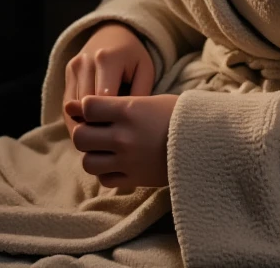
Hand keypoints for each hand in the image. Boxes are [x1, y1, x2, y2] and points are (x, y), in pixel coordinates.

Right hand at [62, 21, 155, 142]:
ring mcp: (73, 67)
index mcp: (107, 59)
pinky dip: (75, 120)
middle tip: (107, 150)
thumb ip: (139, 95)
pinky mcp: (66, 74)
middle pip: (84, 106)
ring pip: (71, 109)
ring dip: (82, 127)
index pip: (103, 100)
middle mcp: (85, 62)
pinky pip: (66, 105)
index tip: (120, 141)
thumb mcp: (145, 70)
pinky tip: (87, 134)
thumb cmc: (133, 56)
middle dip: (94, 129)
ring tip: (97, 146)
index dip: (109, 123)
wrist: (113, 32)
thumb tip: (131, 126)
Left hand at [65, 93, 179, 188]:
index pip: (88, 107)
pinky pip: (104, 179)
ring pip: (88, 162)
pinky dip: (105, 172)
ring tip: (105, 148)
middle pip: (80, 137)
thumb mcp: (147, 100)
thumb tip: (75, 105)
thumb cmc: (176, 114)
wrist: (204, 140)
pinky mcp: (134, 179)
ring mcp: (128, 160)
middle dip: (84, 132)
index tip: (95, 108)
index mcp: (128, 111)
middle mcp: (123, 136)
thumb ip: (113, 103)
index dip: (86, 107)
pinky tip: (116, 162)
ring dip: (92, 154)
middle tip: (96, 129)